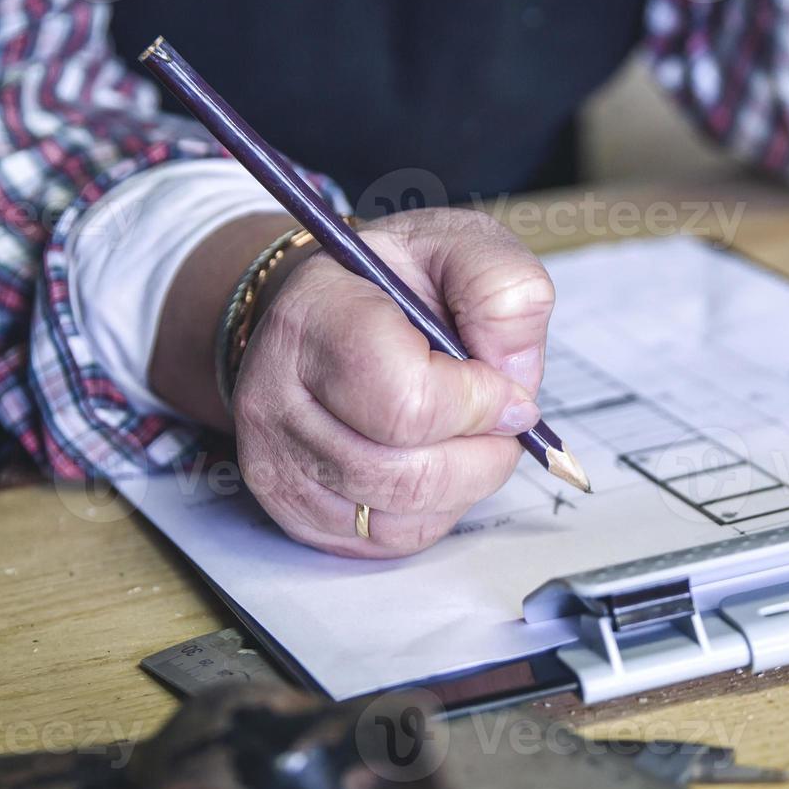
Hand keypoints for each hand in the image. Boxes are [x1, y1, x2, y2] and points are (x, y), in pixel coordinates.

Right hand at [152, 208, 553, 556]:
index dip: (477, 404)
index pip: (405, 401)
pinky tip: (437, 462)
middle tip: (500, 418)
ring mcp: (276, 464)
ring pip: (400, 517)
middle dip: (482, 454)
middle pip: (405, 475)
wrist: (322, 311)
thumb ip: (501, 288)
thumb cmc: (392, 283)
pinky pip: (387, 541)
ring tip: (469, 434)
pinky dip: (435, 511)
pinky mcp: (292, 512)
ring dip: (464, 484)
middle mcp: (274, 399)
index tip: (504, 386)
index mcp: (312, 320)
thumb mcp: (457, 247)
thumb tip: (513, 375)